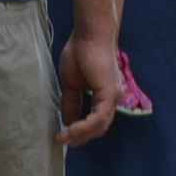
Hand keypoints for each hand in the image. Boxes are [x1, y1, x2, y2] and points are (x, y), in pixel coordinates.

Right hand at [59, 30, 119, 146]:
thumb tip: (67, 122)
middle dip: (80, 137)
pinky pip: (98, 118)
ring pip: (99, 127)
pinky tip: (69, 130)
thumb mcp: (71, 84)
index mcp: (104, 96)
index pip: (95, 121)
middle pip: (98, 128)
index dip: (79, 131)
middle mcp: (112, 99)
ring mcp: (112, 97)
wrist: (89, 35)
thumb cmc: (81, 52)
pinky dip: (84, 127)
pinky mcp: (109, 94)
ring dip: (80, 135)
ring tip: (63, 138)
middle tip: (62, 141)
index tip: (62, 136)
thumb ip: (71, 103)